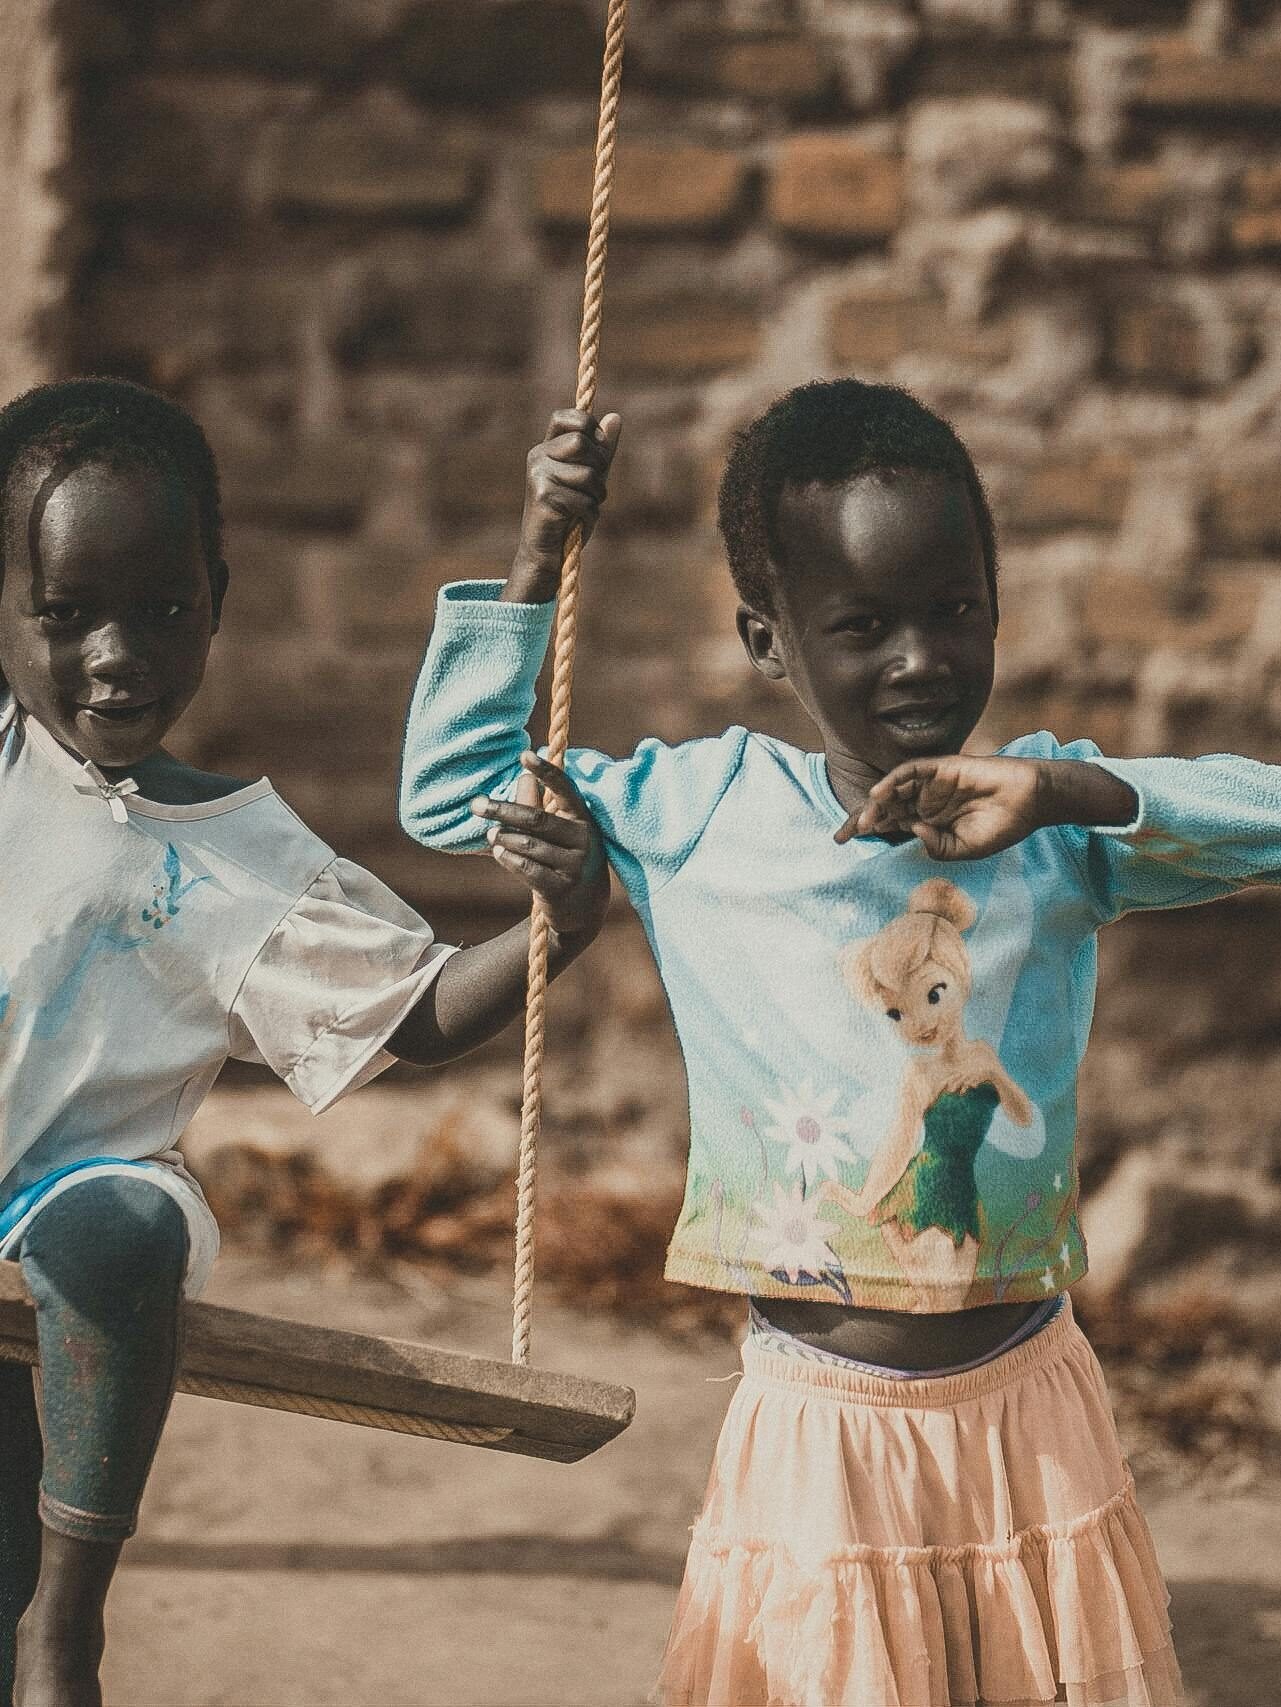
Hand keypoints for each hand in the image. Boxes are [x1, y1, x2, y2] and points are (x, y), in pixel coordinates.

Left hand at [470, 752, 609, 939]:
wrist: (584, 906)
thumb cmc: (564, 857)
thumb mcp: (558, 831)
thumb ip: (539, 806)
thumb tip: (524, 776)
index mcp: (582, 818)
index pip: (566, 790)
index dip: (547, 772)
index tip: (525, 755)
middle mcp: (583, 840)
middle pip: (536, 819)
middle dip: (503, 810)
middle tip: (477, 804)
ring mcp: (574, 866)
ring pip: (528, 845)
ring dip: (503, 838)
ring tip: (491, 835)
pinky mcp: (561, 889)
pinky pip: (526, 868)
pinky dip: (507, 858)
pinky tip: (499, 852)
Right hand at [504, 408, 622, 603]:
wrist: (546, 554)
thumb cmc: (569, 516)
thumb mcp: (590, 478)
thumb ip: (602, 450)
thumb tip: (616, 417)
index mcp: (547, 448)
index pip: (568, 417)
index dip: (589, 427)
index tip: (597, 450)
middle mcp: (538, 456)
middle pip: (581, 442)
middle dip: (598, 467)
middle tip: (592, 489)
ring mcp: (538, 475)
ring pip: (587, 473)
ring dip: (596, 495)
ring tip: (583, 508)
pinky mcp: (543, 497)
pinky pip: (584, 499)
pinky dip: (589, 514)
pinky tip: (576, 522)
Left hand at [836, 755, 1047, 860]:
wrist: (1029, 803)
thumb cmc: (1000, 827)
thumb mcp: (964, 849)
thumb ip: (937, 846)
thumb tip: (912, 832)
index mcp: (928, 821)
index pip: (890, 825)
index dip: (868, 831)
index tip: (842, 842)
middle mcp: (925, 802)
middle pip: (886, 808)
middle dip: (863, 820)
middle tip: (844, 834)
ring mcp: (933, 784)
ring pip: (895, 790)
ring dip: (877, 803)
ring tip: (864, 819)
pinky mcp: (943, 768)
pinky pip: (912, 771)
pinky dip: (894, 780)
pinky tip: (880, 794)